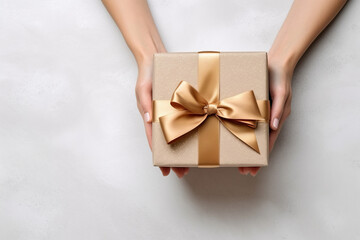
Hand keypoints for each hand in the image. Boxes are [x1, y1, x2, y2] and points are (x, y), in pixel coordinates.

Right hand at [135, 56, 189, 178]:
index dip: (160, 157)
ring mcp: (171, 112)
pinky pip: (185, 121)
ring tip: (191, 163)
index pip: (154, 141)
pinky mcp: (181, 105)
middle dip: (174, 159)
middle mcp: (161, 117)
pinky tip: (197, 140)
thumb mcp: (142, 88)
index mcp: (150, 115)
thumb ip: (145, 102)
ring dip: (183, 150)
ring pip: (178, 135)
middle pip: (168, 143)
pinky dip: (190, 132)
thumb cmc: (146, 73)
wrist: (154, 56)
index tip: (165, 170)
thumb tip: (149, 118)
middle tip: (182, 173)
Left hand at [238, 55, 293, 176]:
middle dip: (250, 158)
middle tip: (242, 171)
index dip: (261, 158)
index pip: (268, 144)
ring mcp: (256, 114)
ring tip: (233, 159)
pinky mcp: (248, 107)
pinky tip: (229, 137)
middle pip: (257, 143)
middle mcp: (265, 120)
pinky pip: (243, 122)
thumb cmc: (281, 78)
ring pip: (249, 135)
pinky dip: (237, 131)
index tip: (253, 169)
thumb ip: (278, 109)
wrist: (275, 62)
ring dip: (242, 147)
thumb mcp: (282, 93)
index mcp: (275, 119)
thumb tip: (273, 127)